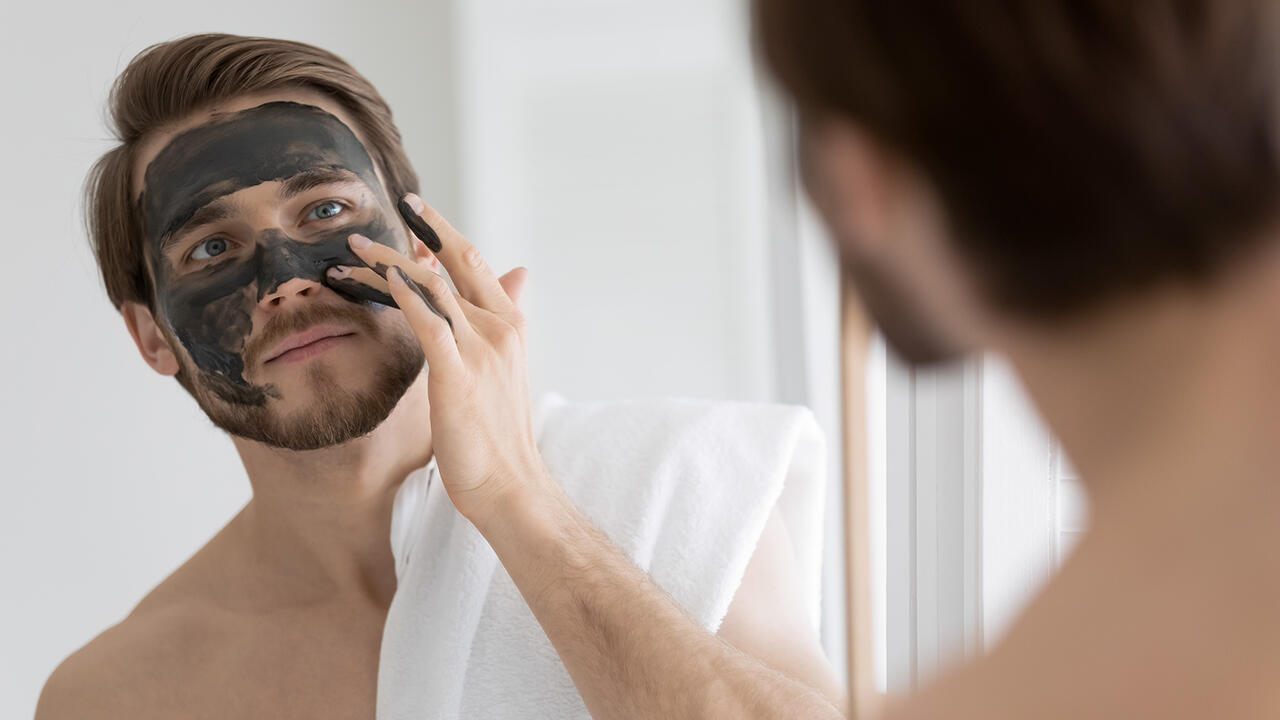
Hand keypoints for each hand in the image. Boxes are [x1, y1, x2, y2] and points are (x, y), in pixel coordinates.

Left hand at [332, 193, 547, 524]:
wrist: (511, 485)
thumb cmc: (499, 437)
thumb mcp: (504, 372)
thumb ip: (501, 324)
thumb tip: (512, 280)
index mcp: (510, 326)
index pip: (476, 265)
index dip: (445, 234)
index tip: (416, 212)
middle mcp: (499, 328)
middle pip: (460, 262)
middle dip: (426, 229)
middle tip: (395, 205)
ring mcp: (481, 348)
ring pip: (434, 286)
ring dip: (390, 262)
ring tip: (354, 251)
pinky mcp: (458, 372)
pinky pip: (428, 320)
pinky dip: (403, 294)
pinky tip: (381, 279)